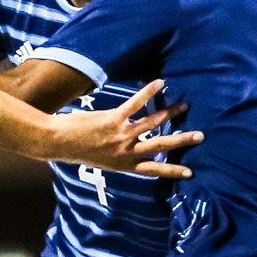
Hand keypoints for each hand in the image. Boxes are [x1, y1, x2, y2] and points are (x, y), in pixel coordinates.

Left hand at [47, 81, 199, 177]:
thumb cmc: (74, 151)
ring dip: (170, 112)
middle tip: (200, 137)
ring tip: (185, 105)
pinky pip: (135, 104)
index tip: (190, 173)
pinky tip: (160, 83)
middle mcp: (126, 152)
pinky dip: (148, 92)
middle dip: (181, 141)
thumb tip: (121, 154)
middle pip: (160, 146)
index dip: (171, 171)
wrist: (57, 142)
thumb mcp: (98, 161)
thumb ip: (114, 158)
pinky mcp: (114, 118)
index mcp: (123, 165)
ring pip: (153, 122)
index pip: (153, 169)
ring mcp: (121, 135)